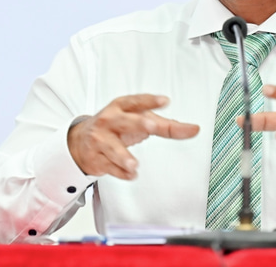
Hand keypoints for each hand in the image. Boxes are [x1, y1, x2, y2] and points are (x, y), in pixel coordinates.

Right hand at [67, 94, 199, 179]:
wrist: (80, 141)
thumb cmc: (116, 127)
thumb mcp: (139, 121)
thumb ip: (167, 126)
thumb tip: (194, 129)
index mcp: (121, 107)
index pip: (136, 102)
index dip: (150, 101)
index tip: (165, 100)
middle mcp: (109, 121)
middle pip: (124, 121)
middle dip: (137, 123)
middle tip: (151, 126)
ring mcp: (101, 140)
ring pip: (112, 148)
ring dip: (123, 156)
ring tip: (134, 165)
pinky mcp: (97, 158)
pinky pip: (109, 167)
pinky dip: (120, 172)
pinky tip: (130, 175)